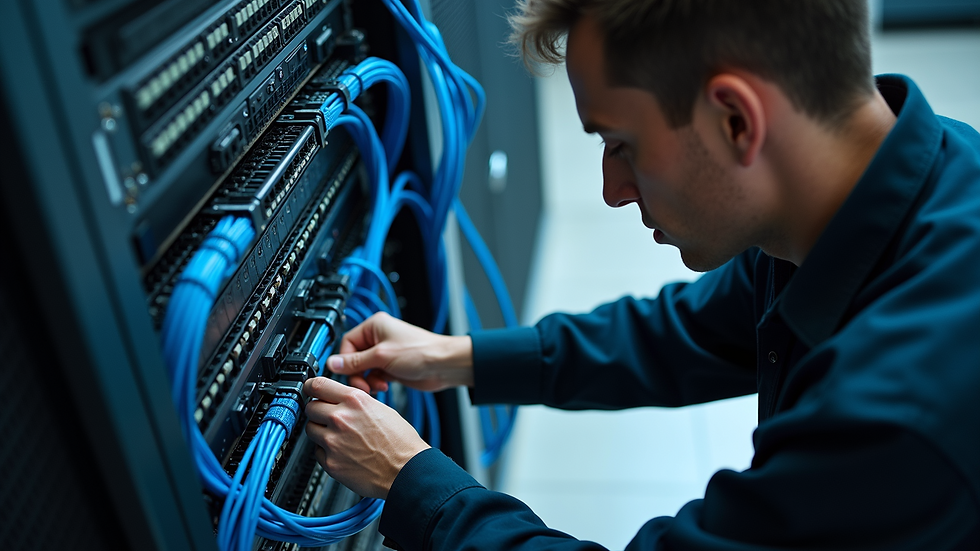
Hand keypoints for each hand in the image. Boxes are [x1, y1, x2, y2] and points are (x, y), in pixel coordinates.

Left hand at [304, 376, 429, 498]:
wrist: (407, 471)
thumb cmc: (400, 442)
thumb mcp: (382, 409)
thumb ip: (357, 403)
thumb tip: (341, 400)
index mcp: (355, 401)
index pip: (318, 385)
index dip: (311, 387)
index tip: (309, 389)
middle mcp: (340, 418)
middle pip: (310, 407)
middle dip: (318, 411)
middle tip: (327, 417)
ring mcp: (333, 441)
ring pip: (310, 429)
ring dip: (320, 431)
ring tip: (338, 437)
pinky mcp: (330, 462)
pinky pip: (317, 452)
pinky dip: (326, 452)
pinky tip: (343, 453)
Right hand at [327, 312, 472, 393]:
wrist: (443, 365)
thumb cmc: (421, 351)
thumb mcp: (382, 356)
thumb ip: (355, 362)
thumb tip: (333, 363)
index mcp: (374, 326)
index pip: (347, 343)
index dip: (345, 360)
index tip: (345, 374)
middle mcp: (378, 338)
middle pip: (354, 359)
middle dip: (357, 374)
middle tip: (362, 385)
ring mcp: (385, 353)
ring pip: (363, 370)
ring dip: (367, 380)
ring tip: (377, 386)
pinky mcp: (391, 367)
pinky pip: (374, 376)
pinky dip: (376, 383)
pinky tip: (384, 386)